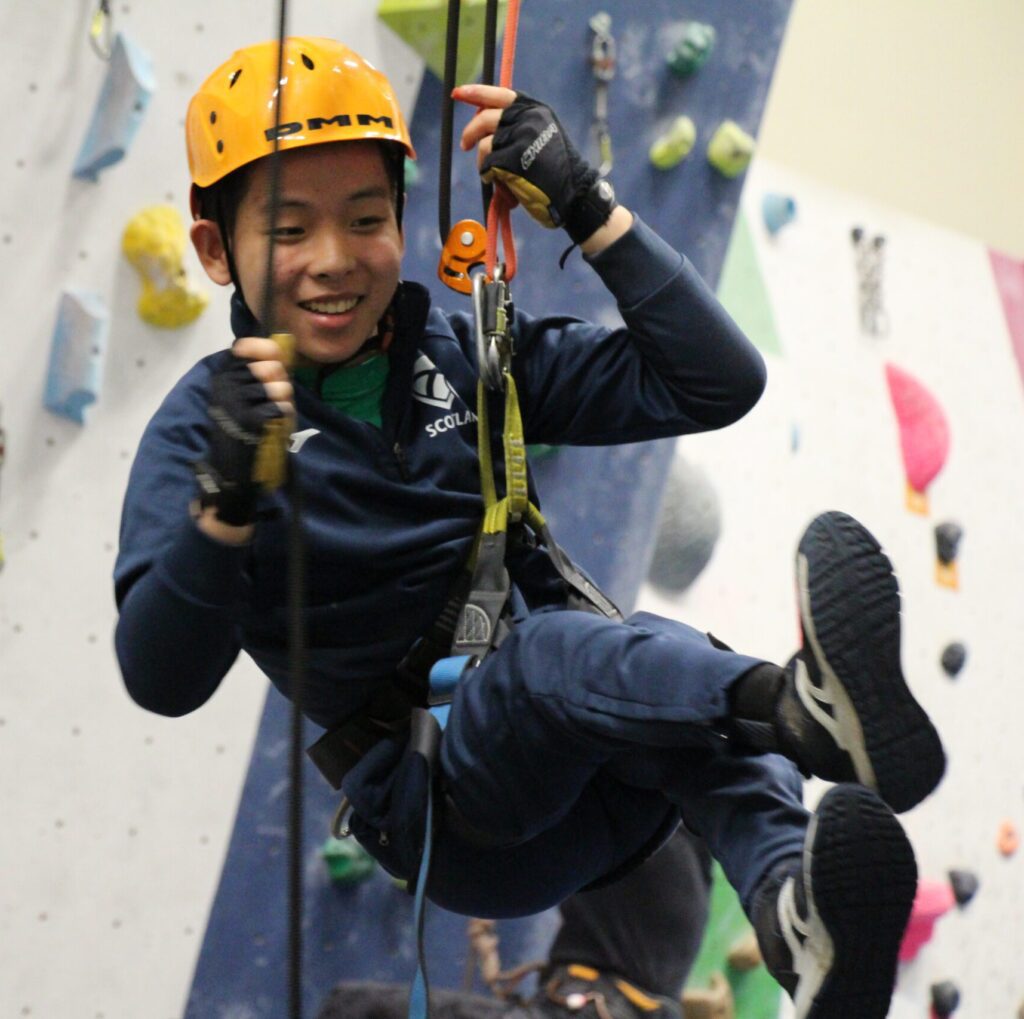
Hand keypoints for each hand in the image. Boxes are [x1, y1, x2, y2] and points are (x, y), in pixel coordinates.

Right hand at [194, 339, 293, 527]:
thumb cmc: (242, 431)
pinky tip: (272, 427)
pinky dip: (283, 418)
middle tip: (276, 400)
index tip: (274, 356)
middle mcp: (225, 385)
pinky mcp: (249, 419)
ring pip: (280, 388)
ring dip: (285, 403)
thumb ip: (262, 375)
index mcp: (221, 377)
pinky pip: (281, 408)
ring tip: (273, 416)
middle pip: (270, 368)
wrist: (231, 470)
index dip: (264, 348)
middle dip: (282, 383)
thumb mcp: (246, 397)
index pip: (243, 348)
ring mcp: (235, 402)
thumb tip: (280, 352)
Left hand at [454, 85, 616, 244]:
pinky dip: (491, 178)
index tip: (457, 93)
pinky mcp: (514, 158)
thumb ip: (518, 126)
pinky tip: (506, 190)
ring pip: (484, 145)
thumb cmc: (555, 173)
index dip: (476, 93)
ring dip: (485, 165)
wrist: (574, 194)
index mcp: (535, 110)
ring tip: (498, 179)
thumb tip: (482, 121)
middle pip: (485, 118)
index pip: (501, 95)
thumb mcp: (541, 137)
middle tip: (465, 145)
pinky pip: (488, 165)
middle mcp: (528, 118)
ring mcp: (521, 137)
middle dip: (470, 133)